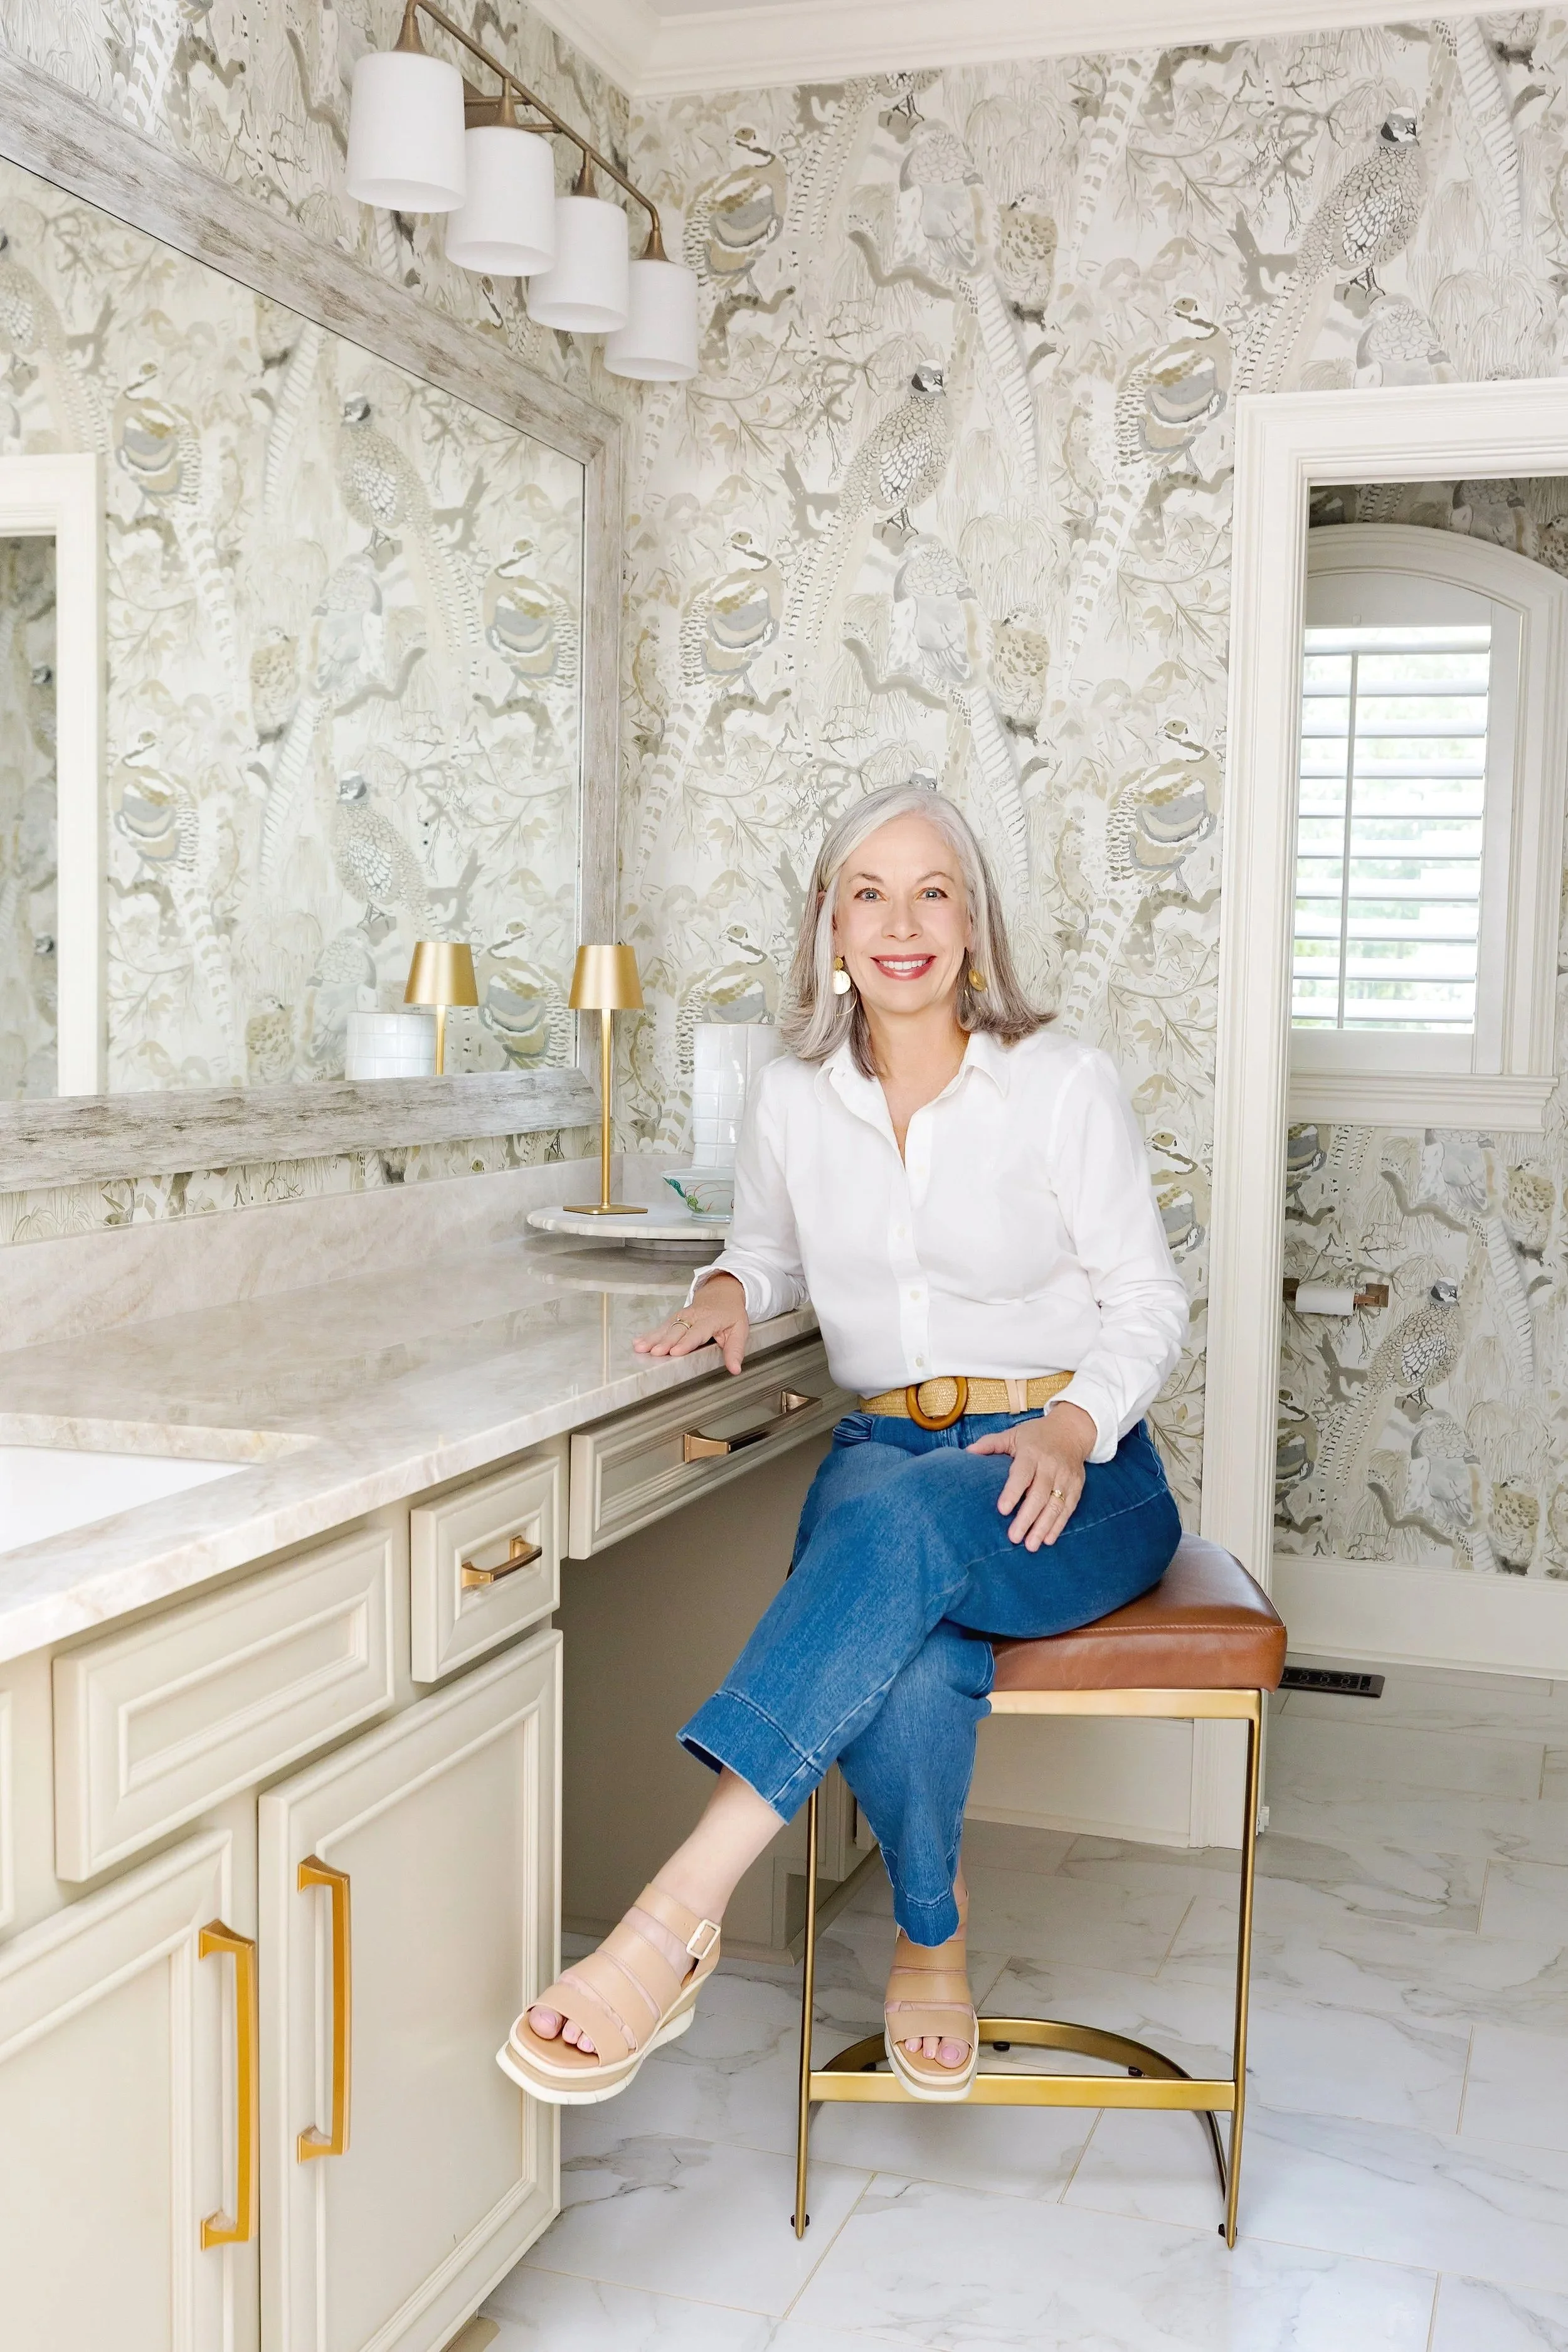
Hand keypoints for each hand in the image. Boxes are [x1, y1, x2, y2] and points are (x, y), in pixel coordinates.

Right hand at [633, 1273, 749, 1375]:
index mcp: (710, 1320)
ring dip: (652, 1338)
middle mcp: (693, 1317)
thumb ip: (735, 1350)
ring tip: (640, 1348)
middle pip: (677, 1331)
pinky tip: (638, 1342)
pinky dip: (649, 1334)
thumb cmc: (730, 1313)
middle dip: (665, 1342)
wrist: (722, 1291)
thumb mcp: (740, 1330)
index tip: (675, 1352)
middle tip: (654, 1352)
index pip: (696, 1333)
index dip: (685, 1343)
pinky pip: (661, 1327)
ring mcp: (681, 1316)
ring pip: (666, 1328)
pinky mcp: (674, 1318)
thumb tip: (735, 1369)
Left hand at [967, 1402, 1097, 1549]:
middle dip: (1027, 1518)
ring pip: (1055, 1505)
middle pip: (1039, 1494)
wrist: (1072, 1430)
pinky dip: (1058, 1525)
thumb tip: (967, 1452)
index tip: (1002, 1510)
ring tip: (1030, 1545)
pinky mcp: (1077, 1487)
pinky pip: (1068, 1508)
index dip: (1013, 1492)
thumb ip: (991, 1444)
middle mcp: (1050, 1465)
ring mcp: (1066, 1477)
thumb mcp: (1013, 1434)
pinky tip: (1047, 1539)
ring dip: (1043, 1527)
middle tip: (1013, 1537)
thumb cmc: (1036, 1435)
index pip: (1022, 1474)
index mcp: (1032, 1452)